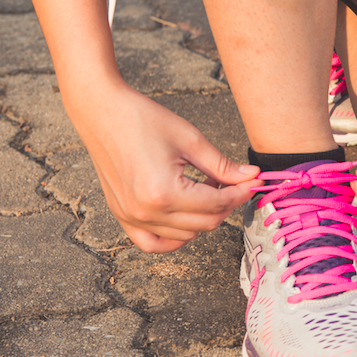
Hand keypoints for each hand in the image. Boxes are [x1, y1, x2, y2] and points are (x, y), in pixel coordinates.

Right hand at [70, 84, 260, 252]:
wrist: (102, 112)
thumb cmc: (143, 120)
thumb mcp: (191, 140)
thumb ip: (223, 166)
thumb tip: (251, 177)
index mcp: (165, 193)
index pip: (217, 204)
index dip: (241, 193)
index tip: (254, 182)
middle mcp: (146, 212)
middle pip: (205, 223)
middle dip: (226, 204)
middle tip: (232, 181)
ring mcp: (131, 217)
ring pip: (185, 235)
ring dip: (203, 216)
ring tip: (204, 188)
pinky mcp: (122, 216)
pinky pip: (153, 243)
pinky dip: (174, 237)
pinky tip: (186, 216)